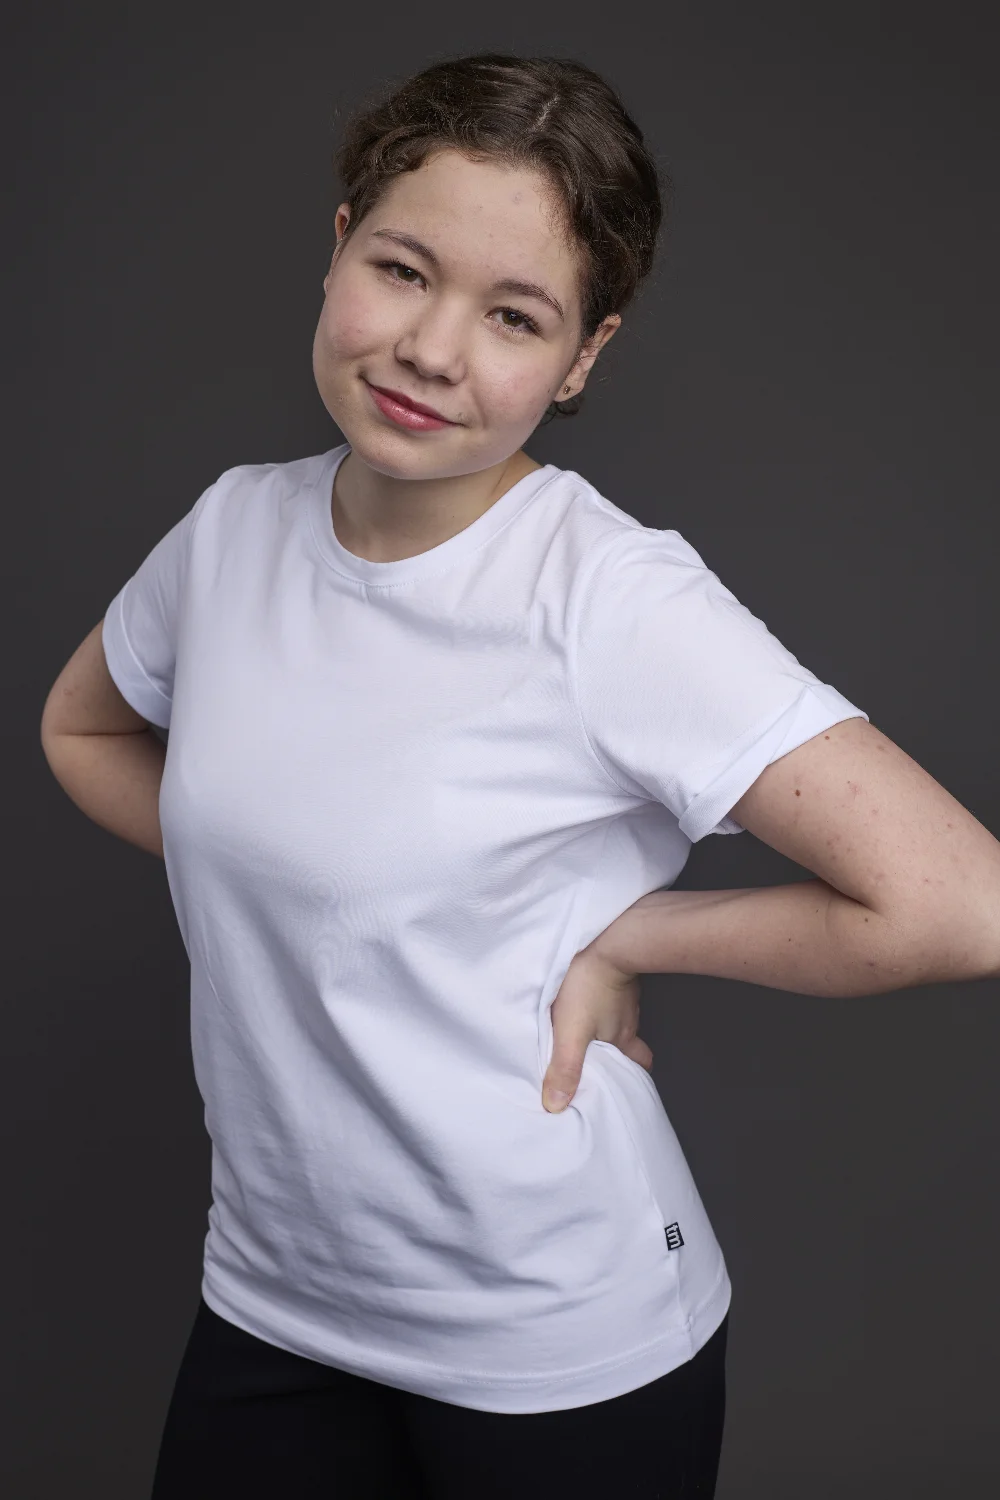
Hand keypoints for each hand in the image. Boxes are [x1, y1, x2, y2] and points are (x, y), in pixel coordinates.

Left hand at [542, 940, 650, 1112]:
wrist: (606, 938)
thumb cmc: (588, 987)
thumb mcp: (570, 1033)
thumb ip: (565, 1068)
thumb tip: (556, 1106)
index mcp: (623, 1037)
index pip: (640, 1064)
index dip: (634, 1074)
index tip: (623, 1081)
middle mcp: (629, 1019)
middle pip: (634, 1042)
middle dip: (622, 1050)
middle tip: (605, 1056)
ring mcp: (627, 995)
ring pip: (623, 1017)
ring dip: (610, 1024)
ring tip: (590, 1028)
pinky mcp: (619, 972)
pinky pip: (617, 993)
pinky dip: (607, 1000)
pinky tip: (591, 996)